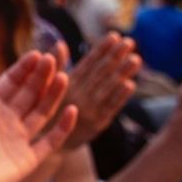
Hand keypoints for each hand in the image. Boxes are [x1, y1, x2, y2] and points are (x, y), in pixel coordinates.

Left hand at [0, 49, 76, 181]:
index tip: (39, 53)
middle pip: (29, 93)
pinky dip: (62, 128)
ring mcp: (17, 139)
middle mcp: (5, 119)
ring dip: (53, 95)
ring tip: (63, 77)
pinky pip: (50, 142)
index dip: (25, 68)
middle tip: (54, 59)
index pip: (12, 81)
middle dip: (42, 76)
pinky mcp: (26, 160)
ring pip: (42, 112)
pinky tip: (71, 110)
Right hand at [55, 35, 140, 149]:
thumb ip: (57, 65)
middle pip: (99, 73)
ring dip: (122, 73)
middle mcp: (77, 95)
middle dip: (115, 56)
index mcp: (66, 85)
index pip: (87, 63)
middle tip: (130, 42)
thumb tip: (60, 43)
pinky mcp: (97, 124)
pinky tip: (130, 85)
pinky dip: (120, 97)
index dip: (101, 50)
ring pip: (107, 88)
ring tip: (136, 59)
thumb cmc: (50, 112)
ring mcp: (88, 110)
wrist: (49, 145)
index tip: (113, 36)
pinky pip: (110, 108)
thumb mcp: (45, 88)